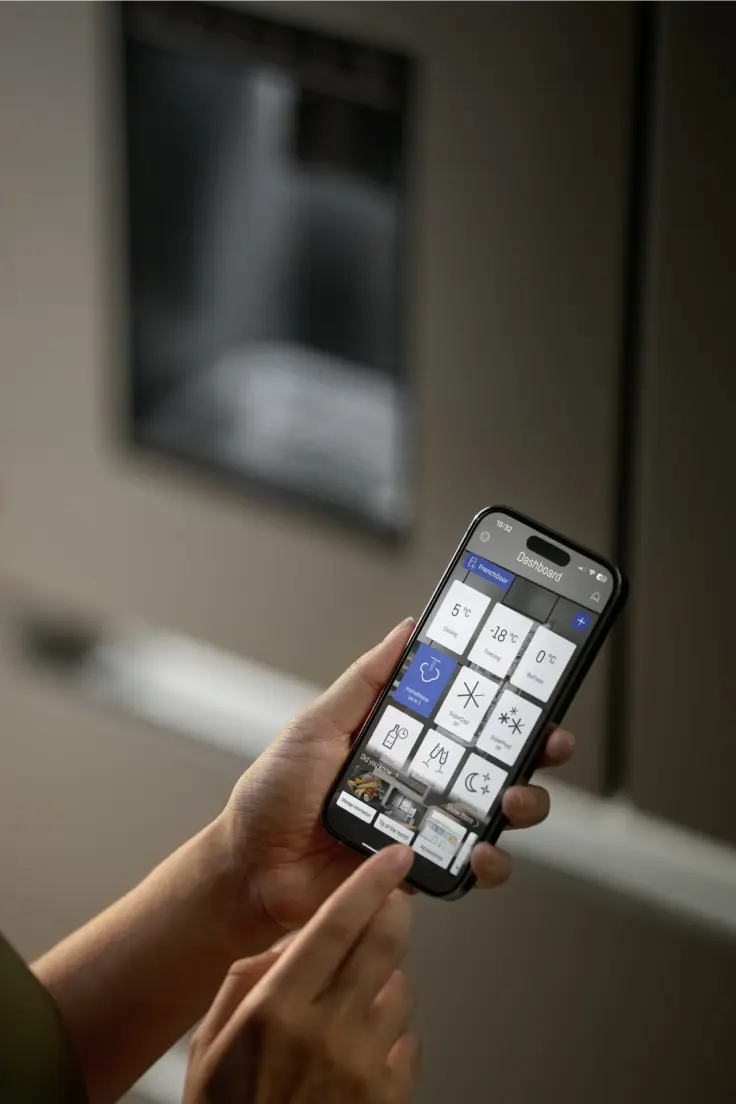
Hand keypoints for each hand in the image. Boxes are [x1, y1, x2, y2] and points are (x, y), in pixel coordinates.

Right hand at [184, 846, 419, 1103]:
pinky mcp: (388, 1097)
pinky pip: (408, 1040)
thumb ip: (242, 985)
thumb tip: (280, 947)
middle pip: (384, 943)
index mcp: (277, 1009)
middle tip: (392, 901)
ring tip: (352, 1002)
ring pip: (400, 988)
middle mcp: (326, 1030)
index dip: (369, 882)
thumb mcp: (209, 1048)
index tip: (392, 857)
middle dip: (395, 911)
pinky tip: (361, 1048)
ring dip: (385, 980)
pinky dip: (392, 1033)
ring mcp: (363, 1065)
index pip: (336, 925)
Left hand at [219, 619, 574, 945]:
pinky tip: (478, 853)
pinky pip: (472, 867)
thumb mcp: (316, 725)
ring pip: (499, 813)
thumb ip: (364, 682)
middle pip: (498, 760)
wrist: (250, 871)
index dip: (505, 700)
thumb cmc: (273, 796)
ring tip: (512, 800)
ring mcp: (427, 824)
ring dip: (523, 804)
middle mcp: (422, 779)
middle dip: (536, 748)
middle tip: (549, 742)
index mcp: (401, 739)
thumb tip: (406, 631)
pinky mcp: (423, 868)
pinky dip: (487, 863)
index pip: (465, 713)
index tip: (536, 684)